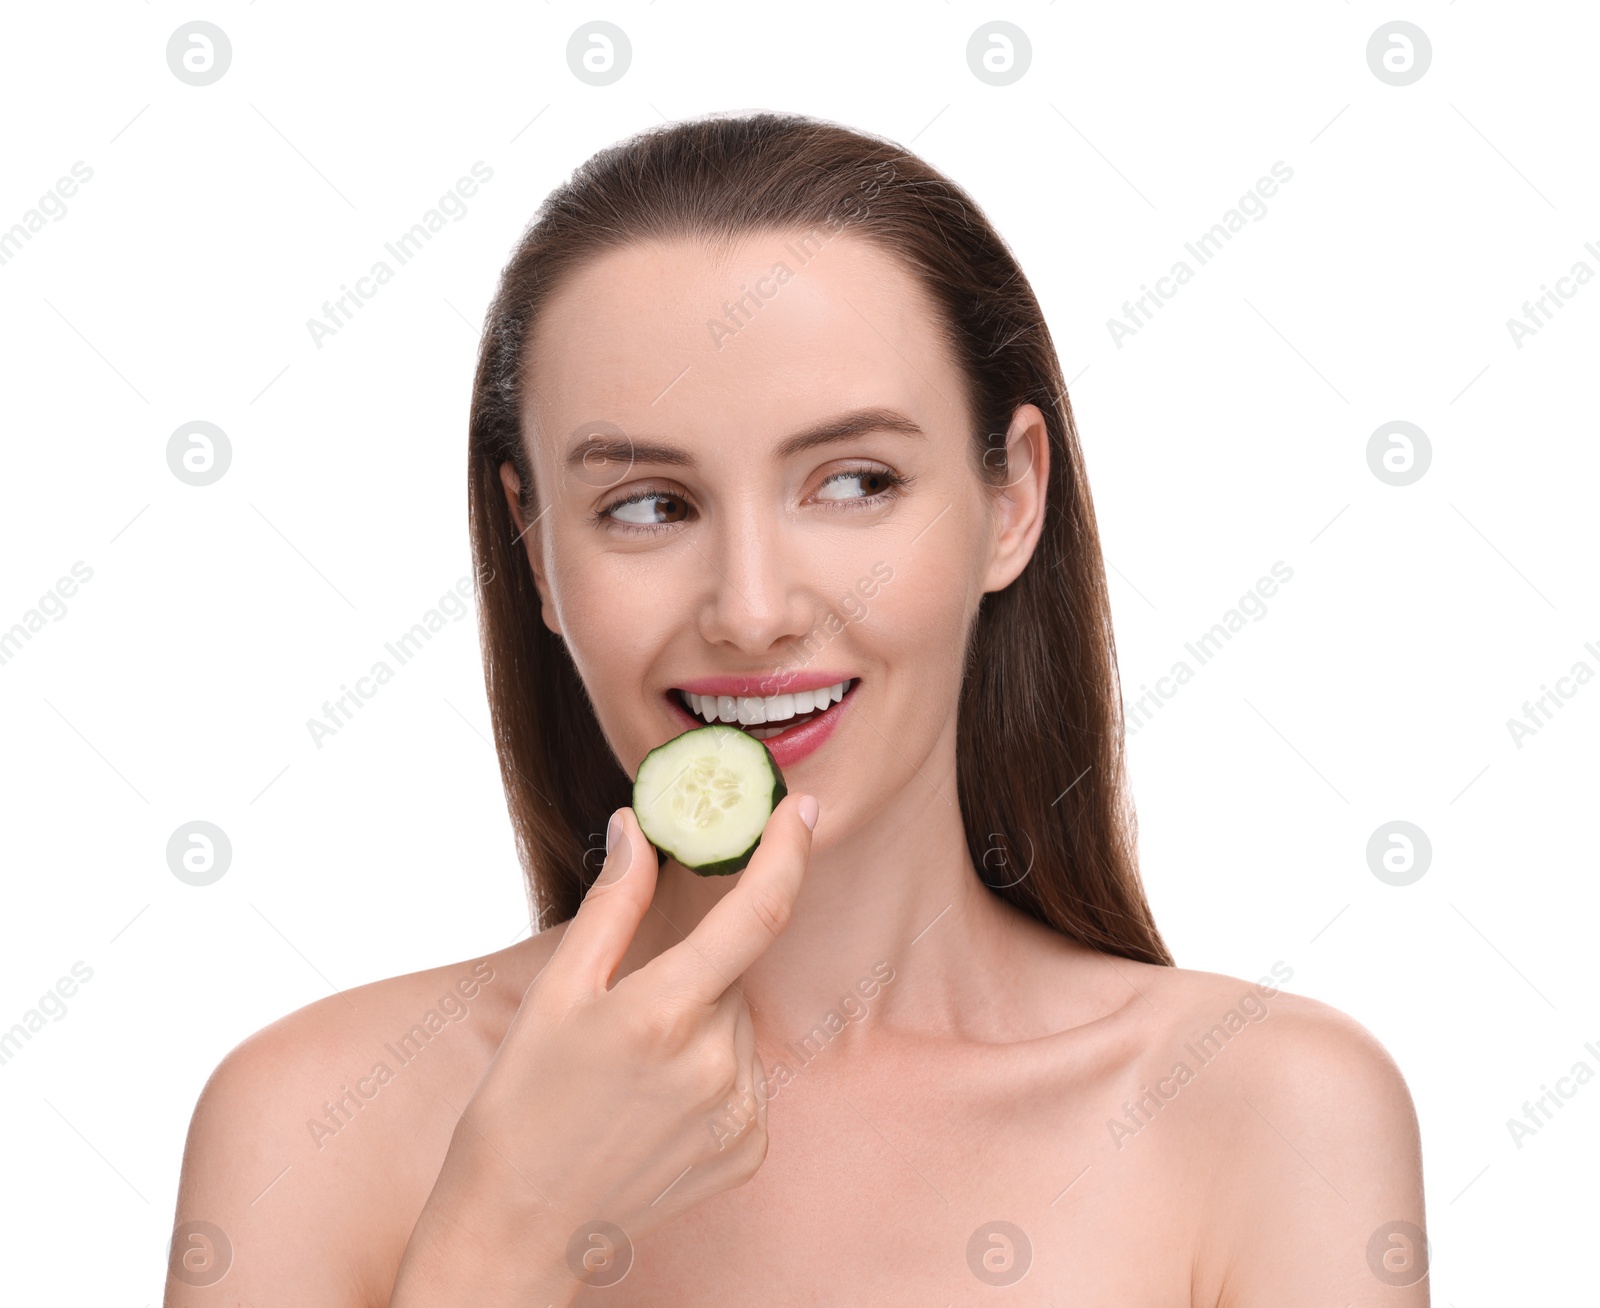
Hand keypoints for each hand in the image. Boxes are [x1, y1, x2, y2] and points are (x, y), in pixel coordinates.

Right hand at [389, 791, 818, 1303]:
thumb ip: (612, 904)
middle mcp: (718, 1062)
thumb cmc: (520, 1107)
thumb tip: (636, 827)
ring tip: (631, 1073)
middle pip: (733, 974)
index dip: (788, 850)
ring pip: (738, 1024)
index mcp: (666, 1013)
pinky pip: (745, 1076)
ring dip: (701, 1024)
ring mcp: (739, 1112)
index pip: (757, 912)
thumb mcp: (556, 993)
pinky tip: (655, 1105)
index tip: (804, 807)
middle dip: (694, 972)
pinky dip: (712, 1072)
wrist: (516, 1229)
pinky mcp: (749, 1149)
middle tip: (626, 1016)